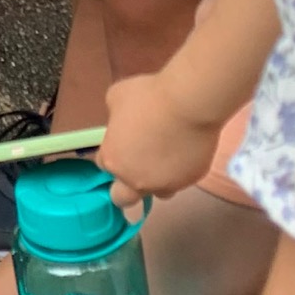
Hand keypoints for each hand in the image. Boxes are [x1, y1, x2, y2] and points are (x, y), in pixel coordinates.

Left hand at [99, 65, 223, 209]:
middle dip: (124, 187)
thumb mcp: (117, 97)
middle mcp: (136, 180)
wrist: (189, 103)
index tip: (120, 143)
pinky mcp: (191, 180)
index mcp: (113, 160)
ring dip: (156, 180)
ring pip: (157, 192)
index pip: (103, 165)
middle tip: (134, 167)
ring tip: (165, 157)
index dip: (112, 153)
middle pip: (123, 198)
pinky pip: (182, 180)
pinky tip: (185, 149)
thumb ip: (115, 116)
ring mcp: (165, 183)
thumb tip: (121, 120)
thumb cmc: (148, 96)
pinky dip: (181, 169)